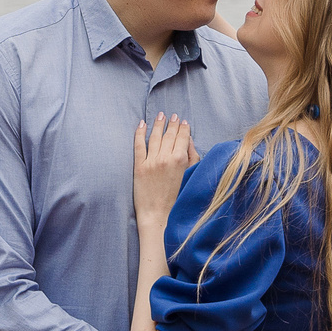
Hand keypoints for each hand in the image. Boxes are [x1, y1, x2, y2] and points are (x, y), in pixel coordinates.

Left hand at [132, 113, 194, 231]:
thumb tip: (189, 140)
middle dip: (172, 123)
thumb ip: (193, 157)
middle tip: (172, 115)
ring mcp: (151, 161)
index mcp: (181, 159)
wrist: (159, 215)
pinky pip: (139, 145)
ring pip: (155, 137)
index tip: (183, 121)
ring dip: (158, 124)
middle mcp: (166, 157)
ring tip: (160, 115)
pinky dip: (140, 133)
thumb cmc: (178, 199)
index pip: (182, 137)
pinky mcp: (139, 166)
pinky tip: (142, 124)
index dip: (183, 127)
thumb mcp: (191, 176)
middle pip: (169, 134)